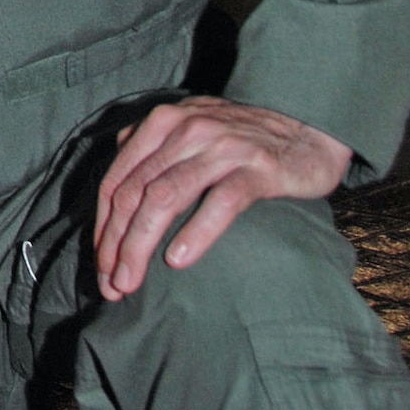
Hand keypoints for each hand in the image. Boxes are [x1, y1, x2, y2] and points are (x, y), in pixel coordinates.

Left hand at [93, 95, 351, 301]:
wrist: (309, 129)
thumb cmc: (242, 140)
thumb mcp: (189, 133)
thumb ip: (153, 154)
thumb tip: (115, 199)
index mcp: (161, 123)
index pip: (117, 179)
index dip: (103, 226)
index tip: (100, 266)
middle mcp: (184, 129)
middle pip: (135, 192)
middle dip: (116, 243)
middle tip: (111, 286)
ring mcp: (220, 147)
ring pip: (165, 197)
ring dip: (141, 243)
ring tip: (131, 282)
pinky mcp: (257, 168)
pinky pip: (219, 202)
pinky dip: (195, 231)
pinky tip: (178, 260)